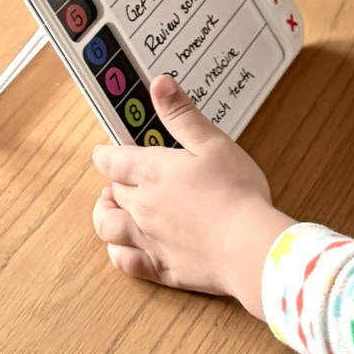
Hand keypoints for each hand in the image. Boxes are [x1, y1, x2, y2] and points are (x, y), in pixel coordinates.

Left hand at [91, 75, 293, 316]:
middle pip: (113, 192)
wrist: (249, 246)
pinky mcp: (162, 269)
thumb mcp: (212, 143)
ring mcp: (149, 241)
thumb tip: (158, 84)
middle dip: (114, 183)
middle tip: (122, 178)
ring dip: (104, 216)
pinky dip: (118, 254)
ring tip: (110, 209)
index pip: (111, 160)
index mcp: (152, 173)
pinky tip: (121, 249)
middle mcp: (142, 207)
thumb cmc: (236, 192)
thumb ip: (182, 115)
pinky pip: (126, 263)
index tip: (104, 151)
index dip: (104, 154)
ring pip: (108, 228)